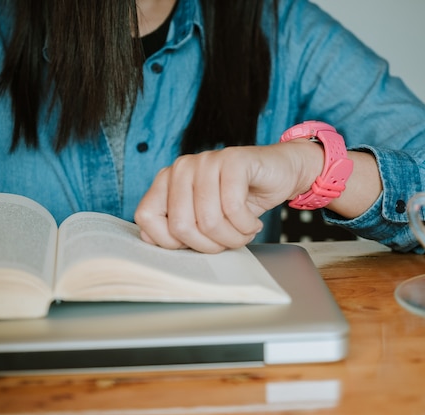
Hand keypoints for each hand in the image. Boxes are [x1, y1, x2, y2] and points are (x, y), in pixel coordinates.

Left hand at [134, 141, 323, 252]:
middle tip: (228, 241)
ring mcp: (206, 161)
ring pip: (209, 220)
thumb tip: (152, 240)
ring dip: (233, 238)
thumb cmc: (241, 199)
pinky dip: (246, 225)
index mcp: (167, 181)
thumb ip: (176, 228)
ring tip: (243, 232)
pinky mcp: (232, 160)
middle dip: (209, 245)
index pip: (146, 217)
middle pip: (180, 226)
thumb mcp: (204, 219)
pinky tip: (253, 222)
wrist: (279, 173)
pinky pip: (233, 207)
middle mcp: (182, 167)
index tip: (197, 243)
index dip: (171, 242)